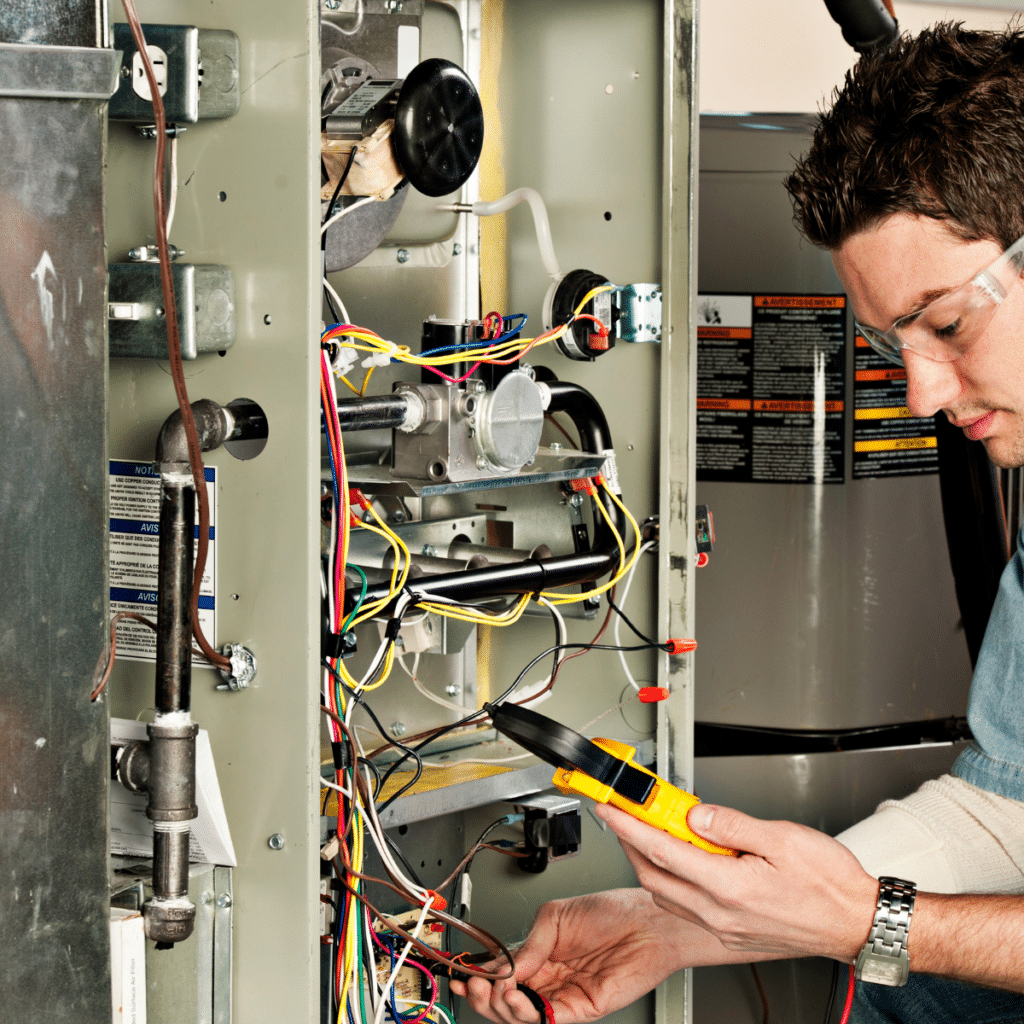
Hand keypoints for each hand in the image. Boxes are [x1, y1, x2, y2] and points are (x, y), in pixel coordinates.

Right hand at [450, 888, 693, 1023]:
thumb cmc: (612, 910)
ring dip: (501, 1005)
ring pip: (521, 1015)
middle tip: (473, 984)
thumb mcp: (557, 916)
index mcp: (541, 953)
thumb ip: (529, 943)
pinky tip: (516, 997)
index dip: (480, 977)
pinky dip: (526, 1013)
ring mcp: (563, 995)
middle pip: (506, 999)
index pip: (502, 973)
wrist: (646, 922)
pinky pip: (546, 1020)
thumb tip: (502, 966)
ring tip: (496, 989)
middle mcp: (550, 976)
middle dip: (484, 995)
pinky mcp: (580, 1009)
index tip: (462, 975)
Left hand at [596, 802, 877, 962]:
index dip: (628, 824)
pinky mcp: (731, 931)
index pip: (660, 849)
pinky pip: (685, 905)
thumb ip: (732, 824)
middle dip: (630, 841)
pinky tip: (682, 858)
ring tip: (651, 828)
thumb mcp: (783, 837)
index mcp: (729, 886)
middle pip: (653, 874)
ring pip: (666, 892)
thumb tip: (695, 814)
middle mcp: (720, 912)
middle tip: (624, 812)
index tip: (610, 805)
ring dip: (649, 860)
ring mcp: (723, 926)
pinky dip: (672, 878)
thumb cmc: (830, 884)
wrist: (857, 923)